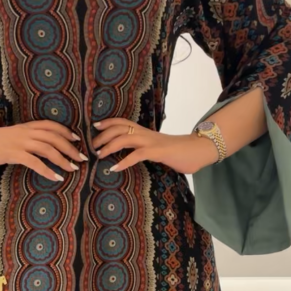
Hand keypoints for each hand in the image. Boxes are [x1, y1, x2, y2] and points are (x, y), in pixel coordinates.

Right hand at [0, 121, 87, 181]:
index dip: (65, 131)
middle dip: (70, 147)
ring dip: (63, 159)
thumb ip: (21, 141)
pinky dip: (47, 170)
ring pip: (48, 148)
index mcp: (24, 127)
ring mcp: (19, 142)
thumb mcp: (8, 138)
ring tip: (73, 168)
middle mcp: (25, 132)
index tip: (76, 139)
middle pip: (54, 137)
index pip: (50, 126)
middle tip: (81, 157)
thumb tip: (31, 150)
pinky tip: (56, 177)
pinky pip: (35, 162)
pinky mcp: (13, 154)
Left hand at [93, 119, 218, 174]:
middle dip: (103, 136)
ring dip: (109, 146)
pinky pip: (137, 155)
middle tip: (93, 146)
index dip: (108, 122)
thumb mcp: (156, 147)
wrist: (197, 150)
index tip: (95, 126)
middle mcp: (145, 133)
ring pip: (125, 138)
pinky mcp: (157, 152)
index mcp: (144, 131)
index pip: (123, 122)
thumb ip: (144, 148)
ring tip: (99, 155)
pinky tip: (115, 169)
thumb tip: (133, 153)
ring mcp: (151, 142)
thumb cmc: (177, 152)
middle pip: (119, 128)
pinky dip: (124, 162)